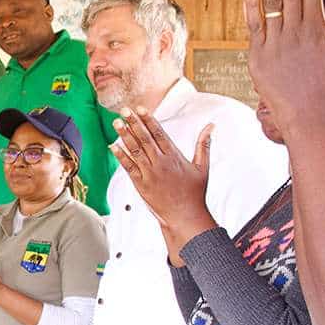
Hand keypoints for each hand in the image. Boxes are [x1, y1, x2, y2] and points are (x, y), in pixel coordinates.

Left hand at [109, 108, 217, 251]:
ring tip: (116, 122)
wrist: (185, 216)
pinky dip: (120, 156)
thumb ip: (204, 145)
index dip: (148, 120)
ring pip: (135, 151)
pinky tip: (112, 146)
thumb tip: (211, 126)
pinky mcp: (141, 185)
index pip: (159, 134)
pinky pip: (129, 167)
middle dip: (134, 123)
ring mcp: (150, 174)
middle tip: (124, 109)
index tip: (140, 108)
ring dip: (124, 136)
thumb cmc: (195, 192)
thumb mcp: (203, 167)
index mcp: (174, 157)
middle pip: (145, 139)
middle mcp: (161, 163)